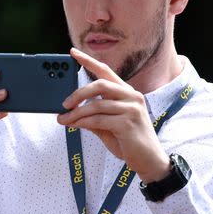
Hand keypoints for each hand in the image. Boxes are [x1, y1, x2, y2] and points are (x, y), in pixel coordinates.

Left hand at [57, 48, 169, 182]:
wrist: (148, 161)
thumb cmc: (127, 141)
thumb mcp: (108, 125)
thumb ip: (93, 115)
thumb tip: (70, 111)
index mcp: (127, 93)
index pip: (106, 71)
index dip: (88, 61)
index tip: (72, 52)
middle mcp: (132, 96)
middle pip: (100, 84)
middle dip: (78, 93)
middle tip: (64, 104)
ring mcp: (132, 109)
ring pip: (96, 105)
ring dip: (76, 113)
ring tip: (63, 120)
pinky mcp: (128, 123)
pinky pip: (98, 120)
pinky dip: (82, 122)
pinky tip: (74, 126)